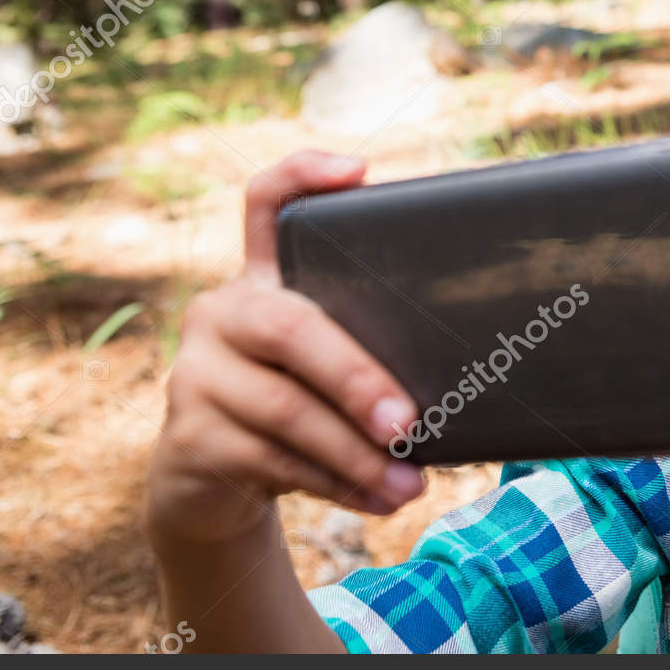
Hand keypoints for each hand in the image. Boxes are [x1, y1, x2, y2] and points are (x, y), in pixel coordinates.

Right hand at [144, 150, 425, 551]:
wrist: (213, 486)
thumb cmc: (304, 405)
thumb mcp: (329, 366)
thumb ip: (372, 342)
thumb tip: (481, 367)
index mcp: (263, 280)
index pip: (266, 203)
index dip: (302, 175)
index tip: (359, 170)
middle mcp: (221, 313)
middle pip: (290, 327)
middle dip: (357, 378)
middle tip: (409, 423)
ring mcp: (196, 373)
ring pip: (286, 409)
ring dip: (357, 454)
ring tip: (409, 484)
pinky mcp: (188, 436)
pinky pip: (272, 460)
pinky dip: (336, 484)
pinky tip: (377, 499)